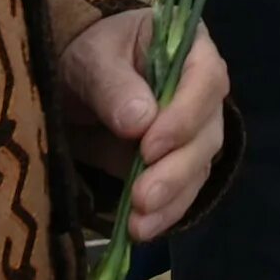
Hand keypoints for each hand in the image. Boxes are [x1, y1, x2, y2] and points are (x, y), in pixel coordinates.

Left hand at [57, 8, 231, 240]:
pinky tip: (142, 229)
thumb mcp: (91, 59)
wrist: (72, 81)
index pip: (207, 78)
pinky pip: (181, 191)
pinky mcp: (175, 163)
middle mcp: (201, 93)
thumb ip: (113, 85)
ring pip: (198, 167)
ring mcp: (192, 132)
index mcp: (191, 50)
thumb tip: (140, 121)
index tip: (151, 145)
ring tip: (139, 223)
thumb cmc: (86, 54)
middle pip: (208, 132)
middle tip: (143, 195)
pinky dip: (164, 213)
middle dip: (177, 169)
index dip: (186, 114)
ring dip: (172, 198)